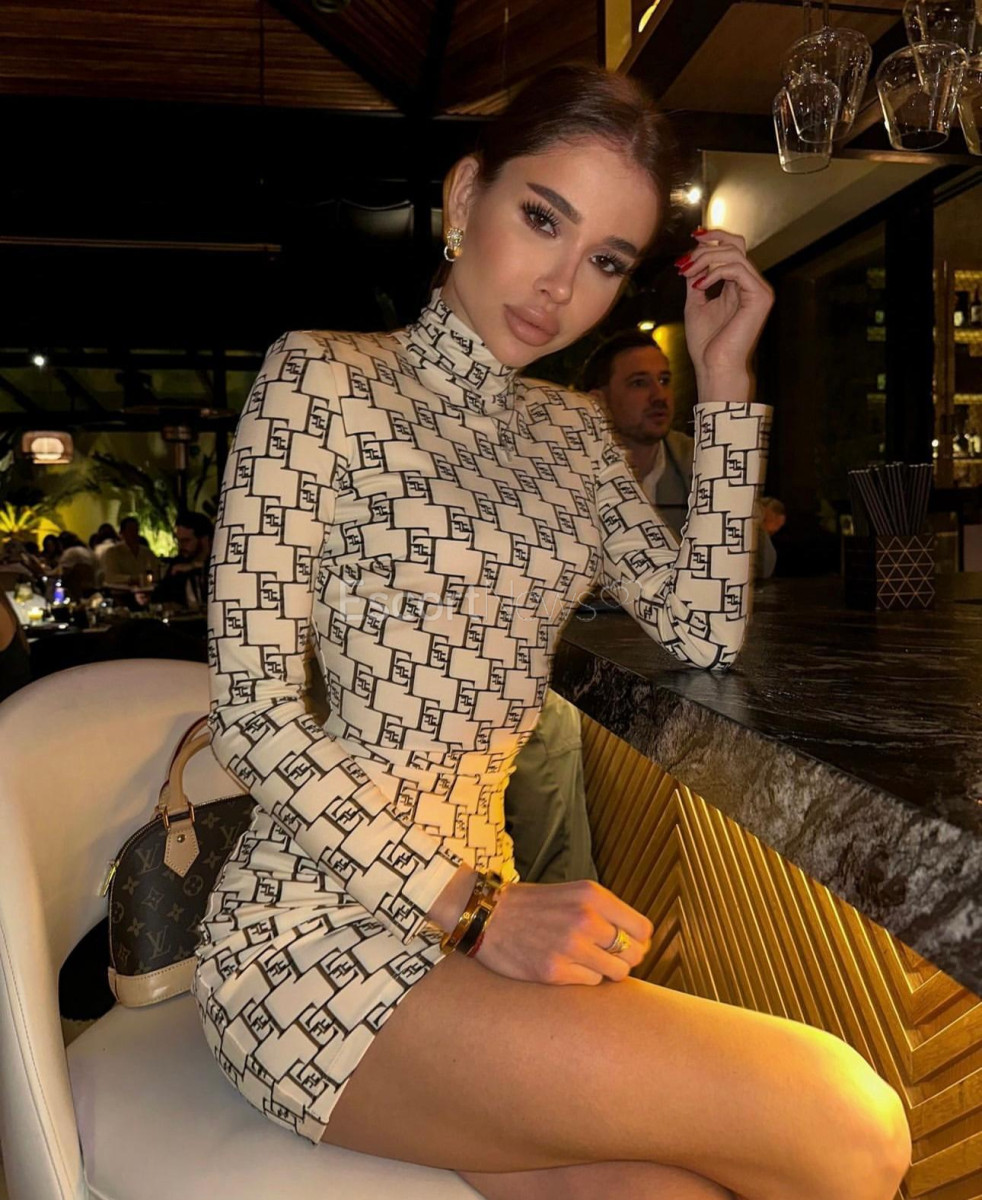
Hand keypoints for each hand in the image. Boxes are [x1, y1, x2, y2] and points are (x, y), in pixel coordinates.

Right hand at [473, 879, 652, 985]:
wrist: (488, 914)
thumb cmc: (534, 905)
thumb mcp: (573, 893)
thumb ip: (605, 911)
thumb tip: (639, 940)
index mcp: (593, 896)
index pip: (643, 928)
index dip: (639, 940)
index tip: (628, 944)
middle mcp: (585, 919)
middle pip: (633, 953)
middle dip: (624, 958)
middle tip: (606, 956)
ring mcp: (570, 946)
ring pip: (616, 972)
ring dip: (605, 970)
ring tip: (587, 962)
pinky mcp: (554, 971)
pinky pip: (591, 982)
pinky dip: (583, 977)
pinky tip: (566, 966)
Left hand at [678, 228, 773, 402]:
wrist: (714, 368)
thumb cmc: (706, 344)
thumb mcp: (696, 304)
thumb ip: (697, 279)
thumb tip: (690, 257)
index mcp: (740, 285)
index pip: (733, 248)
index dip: (712, 239)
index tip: (688, 246)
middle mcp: (753, 284)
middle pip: (736, 244)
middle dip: (706, 247)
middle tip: (684, 263)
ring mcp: (760, 290)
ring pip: (734, 254)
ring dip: (706, 260)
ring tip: (688, 275)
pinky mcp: (760, 297)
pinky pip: (737, 269)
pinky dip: (714, 272)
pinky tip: (699, 286)